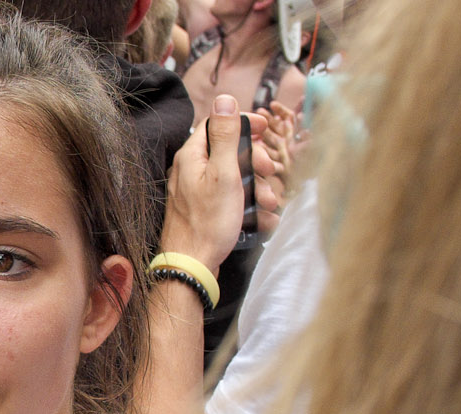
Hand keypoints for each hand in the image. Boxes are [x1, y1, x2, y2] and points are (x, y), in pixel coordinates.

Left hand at [160, 93, 273, 268]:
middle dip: (256, 161)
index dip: (243, 123)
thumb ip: (224, 136)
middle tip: (270, 171)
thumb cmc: (207, 222)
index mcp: (192, 156)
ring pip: (234, 178)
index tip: (265, 128)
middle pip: (229, 152)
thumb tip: (224, 99)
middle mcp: (191, 170)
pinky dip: (249, 206)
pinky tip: (263, 219)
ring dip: (257, 187)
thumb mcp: (223, 173)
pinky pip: (231, 200)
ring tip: (269, 203)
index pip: (216, 124)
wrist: (192, 266)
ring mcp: (197, 192)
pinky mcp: (205, 211)